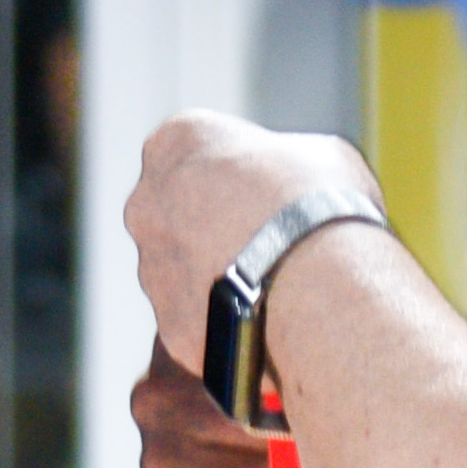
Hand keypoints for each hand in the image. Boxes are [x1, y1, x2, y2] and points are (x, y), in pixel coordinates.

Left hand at [126, 113, 384, 381]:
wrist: (317, 287)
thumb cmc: (319, 205)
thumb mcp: (318, 153)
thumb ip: (285, 162)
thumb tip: (293, 183)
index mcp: (177, 141)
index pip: (195, 148)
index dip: (235, 169)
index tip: (267, 187)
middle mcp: (147, 203)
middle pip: (176, 211)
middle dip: (213, 223)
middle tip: (268, 237)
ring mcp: (152, 269)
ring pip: (182, 271)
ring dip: (217, 275)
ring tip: (276, 285)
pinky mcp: (169, 326)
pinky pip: (198, 321)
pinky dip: (227, 321)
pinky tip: (268, 320)